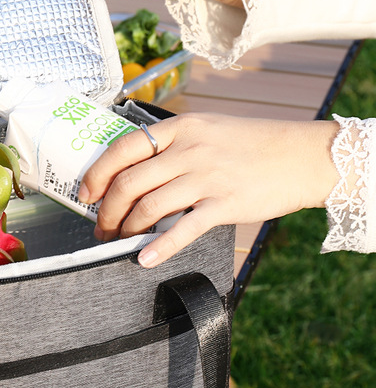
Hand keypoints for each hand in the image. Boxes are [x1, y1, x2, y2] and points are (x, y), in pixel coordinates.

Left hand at [78, 114, 340, 266]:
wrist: (303, 155)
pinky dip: (159, 248)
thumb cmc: (251, 144)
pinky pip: (183, 229)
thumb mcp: (207, 129)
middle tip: (101, 227)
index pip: (122, 148)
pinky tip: (144, 259)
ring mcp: (207, 178)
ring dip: (126, 230)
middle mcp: (189, 150)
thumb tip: (131, 172)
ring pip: (148, 207)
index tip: (85, 194)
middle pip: (128, 183)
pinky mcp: (225, 204)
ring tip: (120, 241)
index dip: (97, 174)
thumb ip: (171, 145)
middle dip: (106, 211)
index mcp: (180, 128)